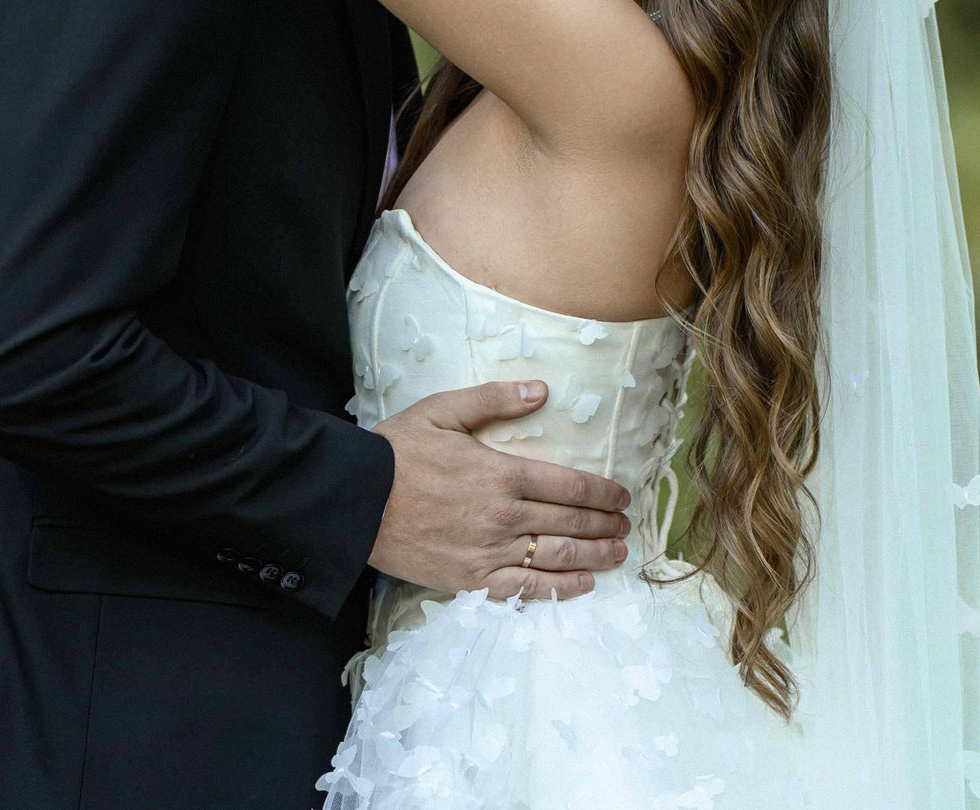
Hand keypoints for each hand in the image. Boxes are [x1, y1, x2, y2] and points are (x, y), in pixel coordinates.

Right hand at [369, 381, 634, 601]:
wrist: (353, 502)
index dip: (602, 492)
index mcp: (501, 473)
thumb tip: (541, 390)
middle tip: (626, 525)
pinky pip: (525, 590)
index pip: (570, 485)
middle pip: (570, 522)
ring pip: (556, 556)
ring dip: (594, 554)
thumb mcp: (443, 410)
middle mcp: (503, 516)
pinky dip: (560, 589)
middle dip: (605, 523)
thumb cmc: (396, 452)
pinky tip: (583, 584)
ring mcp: (489, 553)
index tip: (621, 496)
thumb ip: (495, 399)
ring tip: (618, 553)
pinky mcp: (471, 581)